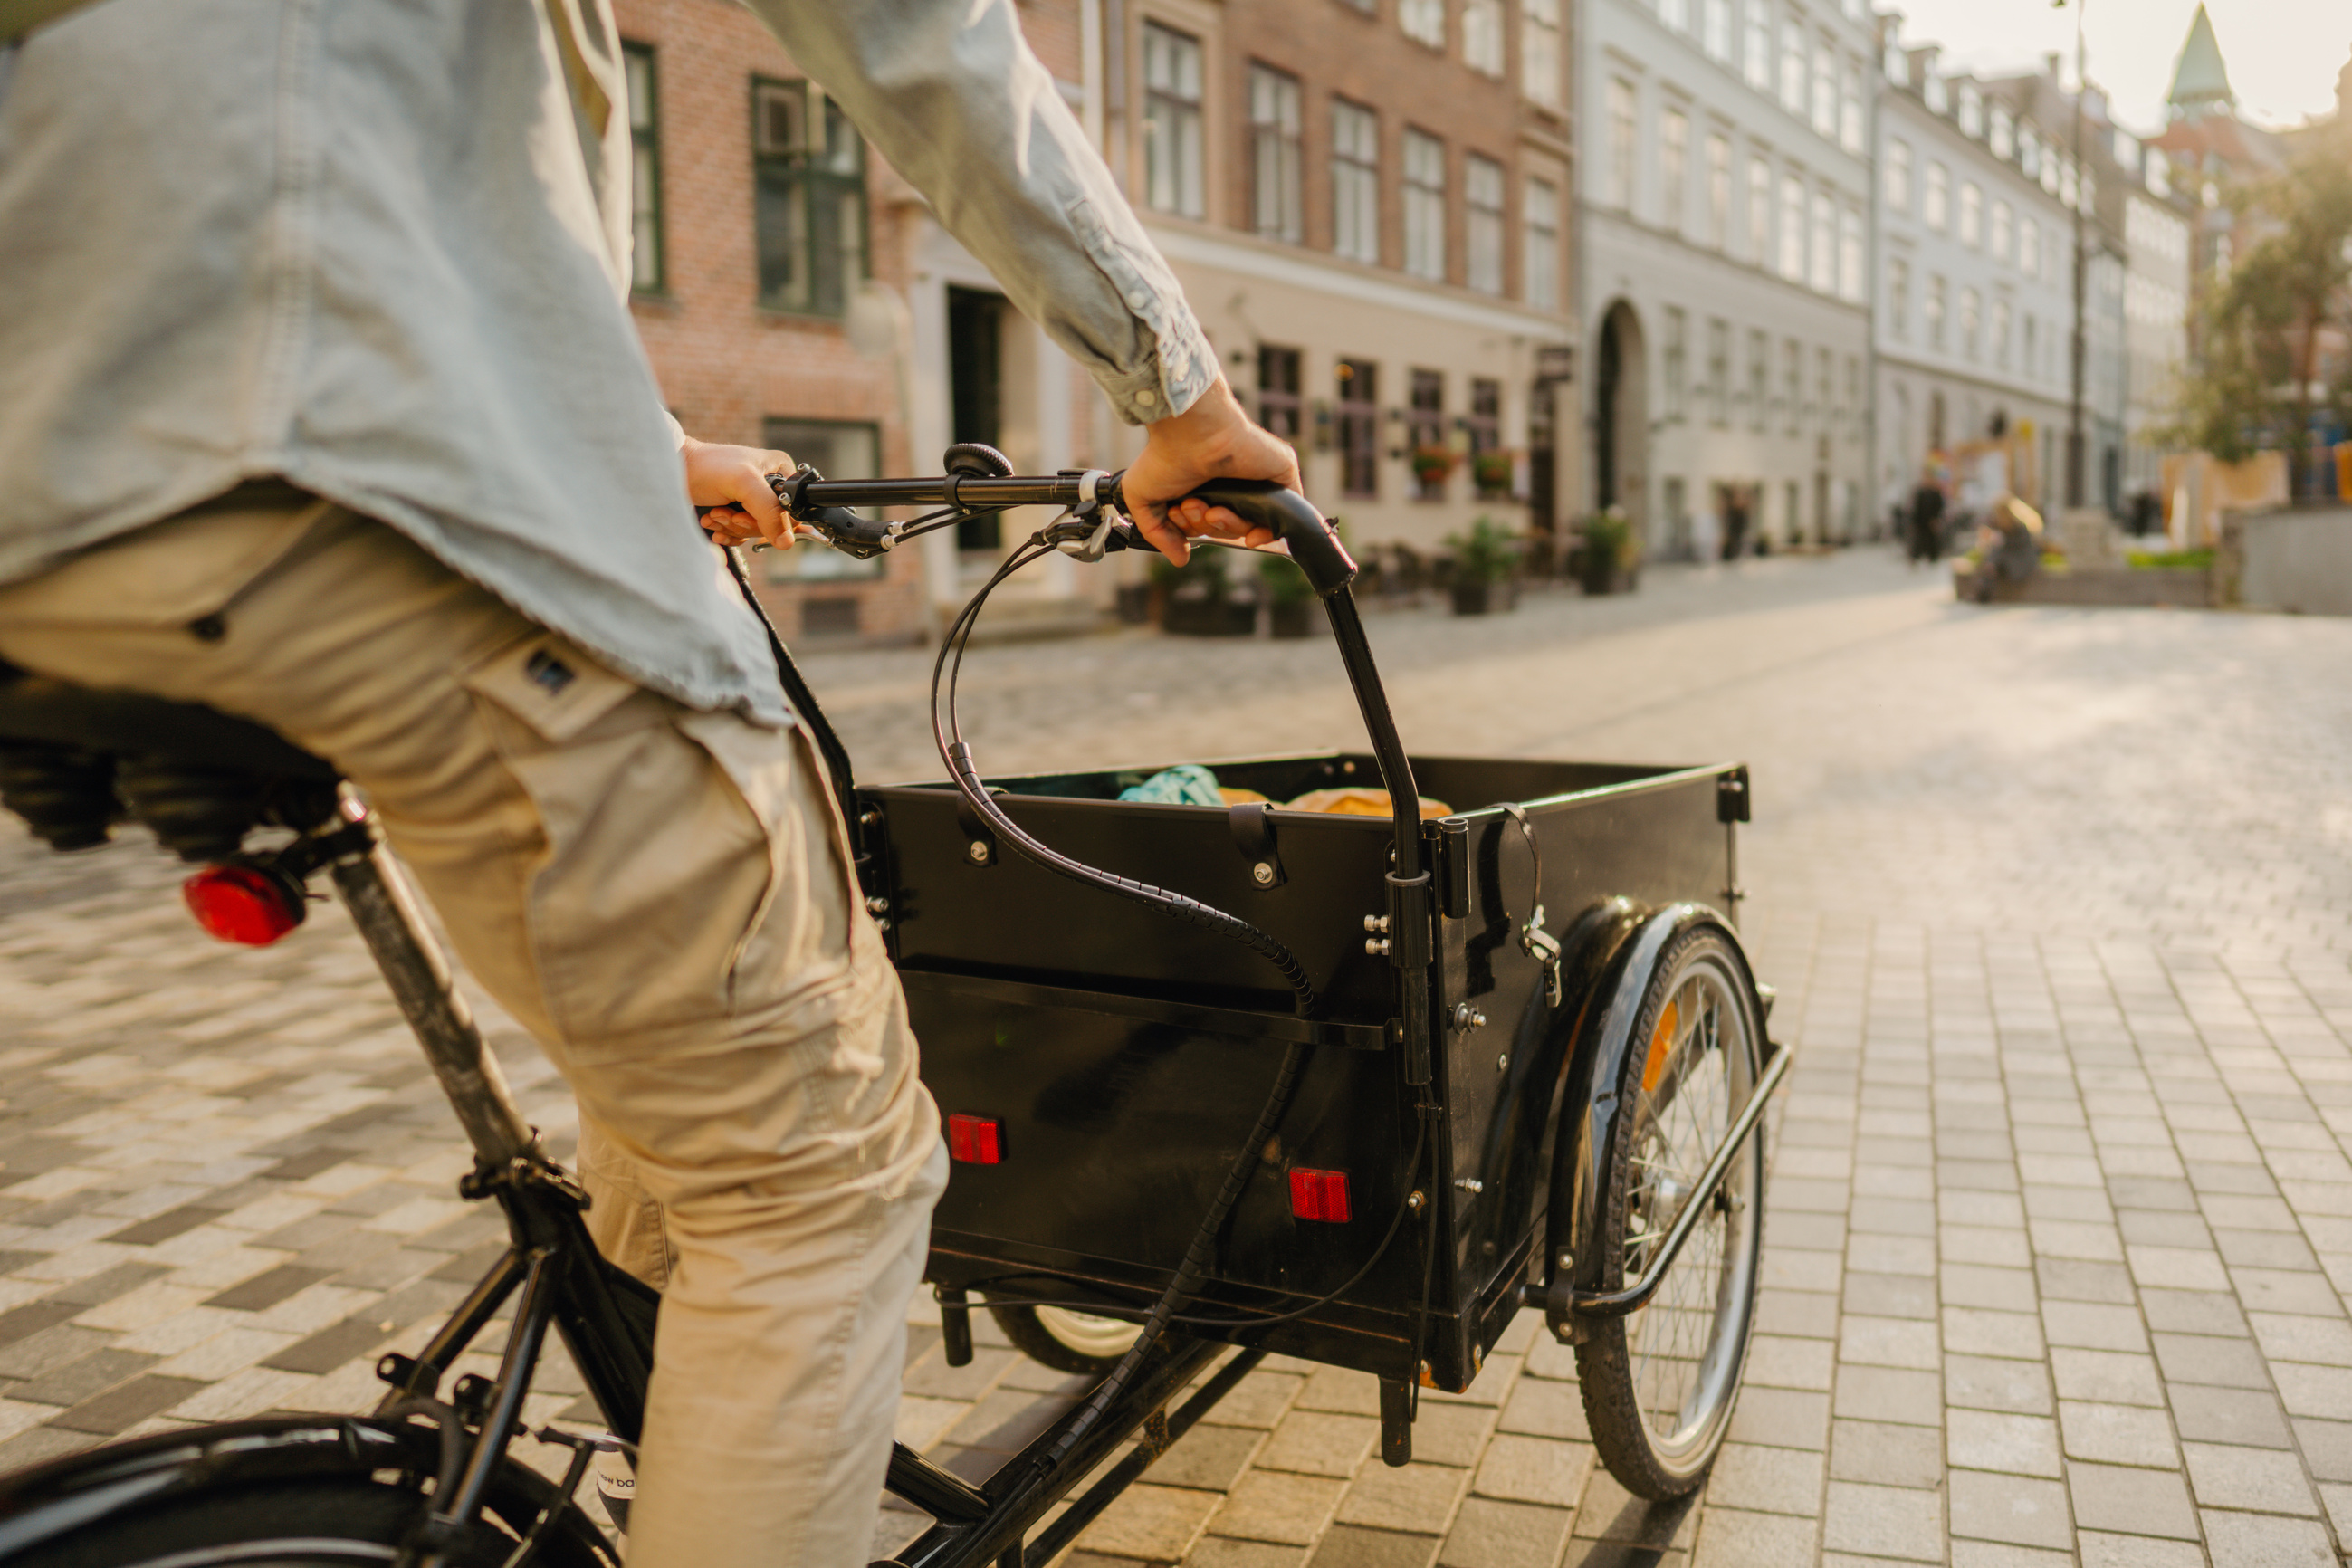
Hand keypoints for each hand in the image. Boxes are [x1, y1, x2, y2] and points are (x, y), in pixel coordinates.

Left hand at [684, 438, 795, 548]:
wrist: (676, 470)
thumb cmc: (708, 467)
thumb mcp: (745, 484)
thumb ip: (770, 512)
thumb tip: (787, 542)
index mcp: (782, 472)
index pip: (791, 511)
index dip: (770, 521)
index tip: (743, 515)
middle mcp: (770, 486)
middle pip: (773, 524)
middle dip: (745, 523)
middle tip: (727, 513)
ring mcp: (753, 500)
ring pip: (755, 532)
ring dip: (731, 527)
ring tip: (715, 513)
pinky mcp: (737, 511)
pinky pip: (742, 535)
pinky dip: (726, 532)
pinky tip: (713, 521)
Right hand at [1117, 376, 1302, 564]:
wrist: (1190, 431)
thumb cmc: (1163, 456)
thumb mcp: (1142, 500)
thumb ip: (1158, 534)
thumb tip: (1180, 559)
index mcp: (1202, 486)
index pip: (1205, 524)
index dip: (1192, 528)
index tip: (1177, 512)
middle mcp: (1230, 483)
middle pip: (1226, 528)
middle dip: (1206, 526)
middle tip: (1192, 505)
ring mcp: (1256, 480)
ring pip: (1250, 524)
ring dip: (1228, 527)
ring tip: (1209, 508)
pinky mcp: (1279, 475)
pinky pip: (1283, 516)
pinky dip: (1267, 532)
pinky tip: (1250, 537)